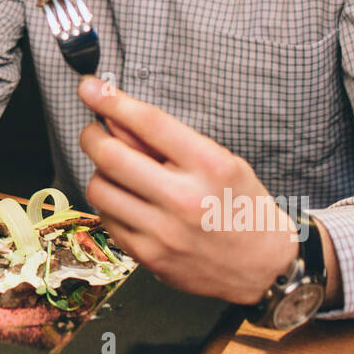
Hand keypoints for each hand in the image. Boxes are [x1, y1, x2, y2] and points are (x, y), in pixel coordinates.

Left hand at [77, 76, 301, 304]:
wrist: (263, 266)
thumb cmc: (243, 207)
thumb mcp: (220, 160)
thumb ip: (169, 140)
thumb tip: (118, 116)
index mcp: (209, 166)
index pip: (149, 123)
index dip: (111, 99)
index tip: (89, 87)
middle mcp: (185, 199)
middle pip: (111, 156)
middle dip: (91, 135)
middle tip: (93, 131)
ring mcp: (164, 232)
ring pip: (100, 188)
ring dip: (100, 172)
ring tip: (117, 172)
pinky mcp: (150, 256)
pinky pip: (107, 219)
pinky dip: (109, 203)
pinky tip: (126, 200)